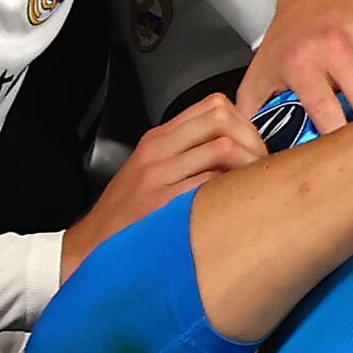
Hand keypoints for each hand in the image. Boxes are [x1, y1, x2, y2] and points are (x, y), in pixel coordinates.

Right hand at [54, 89, 263, 277]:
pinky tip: (237, 205)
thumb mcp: (153, 171)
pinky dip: (232, 190)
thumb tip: (240, 148)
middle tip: (262, 166)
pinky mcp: (161, 203)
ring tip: (254, 185)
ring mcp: (158, 175)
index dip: (245, 122)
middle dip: (254, 140)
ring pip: (222, 148)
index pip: (213, 105)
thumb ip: (188, 153)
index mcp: (158, 139)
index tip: (255, 145)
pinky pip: (210, 183)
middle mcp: (158, 151)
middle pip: (222, 119)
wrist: (91, 247)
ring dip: (250, 165)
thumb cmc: (127, 214)